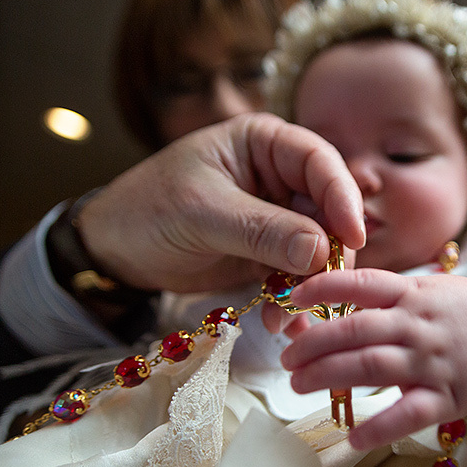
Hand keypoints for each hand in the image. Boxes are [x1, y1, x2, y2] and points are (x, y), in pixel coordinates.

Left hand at [76, 113, 365, 292]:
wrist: (113, 252)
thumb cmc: (147, 210)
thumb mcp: (201, 214)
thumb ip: (262, 230)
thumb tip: (321, 249)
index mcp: (263, 143)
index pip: (319, 162)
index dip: (341, 197)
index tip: (353, 237)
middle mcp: (278, 176)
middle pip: (326, 209)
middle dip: (329, 251)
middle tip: (324, 288)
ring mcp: (276, 217)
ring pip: (316, 248)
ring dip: (310, 283)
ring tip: (290, 316)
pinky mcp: (269, 253)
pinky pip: (295, 274)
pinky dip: (292, 298)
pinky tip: (282, 322)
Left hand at [280, 269, 466, 449]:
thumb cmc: (463, 312)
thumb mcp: (427, 290)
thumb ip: (384, 296)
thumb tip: (325, 301)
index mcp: (412, 294)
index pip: (362, 283)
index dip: (323, 287)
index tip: (294, 299)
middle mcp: (418, 325)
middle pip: (356, 330)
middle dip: (313, 344)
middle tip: (286, 359)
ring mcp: (432, 362)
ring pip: (372, 366)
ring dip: (329, 376)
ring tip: (298, 385)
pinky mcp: (447, 398)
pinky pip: (409, 414)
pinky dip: (380, 427)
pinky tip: (353, 437)